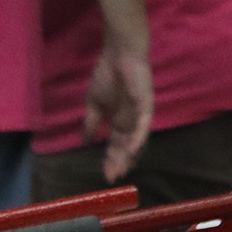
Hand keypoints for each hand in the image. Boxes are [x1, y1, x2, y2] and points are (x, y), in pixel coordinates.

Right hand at [84, 40, 152, 183]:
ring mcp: (140, 113)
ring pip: (137, 139)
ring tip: (121, 169)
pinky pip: (144, 124)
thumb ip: (91, 122)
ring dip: (129, 154)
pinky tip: (132, 149)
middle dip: (119, 161)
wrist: (117, 54)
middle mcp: (131, 120)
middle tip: (112, 177)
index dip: (111, 159)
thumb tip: (85, 141)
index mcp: (119, 120)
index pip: (116, 144)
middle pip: (127, 146)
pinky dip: (139, 137)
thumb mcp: (94, 103)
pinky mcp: (146, 105)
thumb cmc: (107, 75)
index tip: (105, 174)